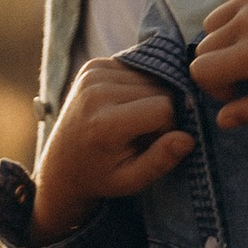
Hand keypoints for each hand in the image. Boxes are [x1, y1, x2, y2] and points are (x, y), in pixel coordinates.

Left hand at [31, 59, 193, 239]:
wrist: (60, 165)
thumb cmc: (100, 176)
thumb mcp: (131, 181)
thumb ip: (160, 161)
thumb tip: (187, 138)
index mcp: (104, 123)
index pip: (163, 108)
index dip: (167, 128)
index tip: (151, 145)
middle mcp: (96, 91)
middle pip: (159, 89)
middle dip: (160, 113)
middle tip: (139, 136)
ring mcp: (92, 74)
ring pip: (151, 77)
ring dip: (149, 99)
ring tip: (129, 123)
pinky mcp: (93, 66)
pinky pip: (136, 69)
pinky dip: (137, 87)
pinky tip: (122, 107)